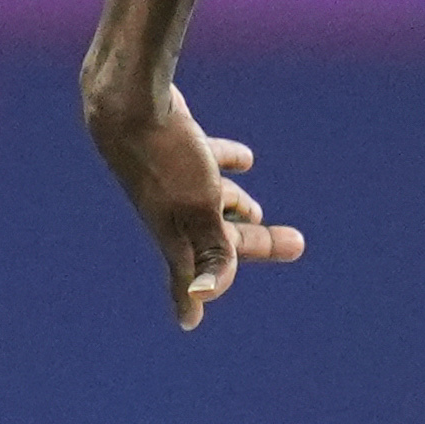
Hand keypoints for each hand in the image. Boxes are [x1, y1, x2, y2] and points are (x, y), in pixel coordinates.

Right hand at [91, 79, 304, 329]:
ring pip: (211, 200)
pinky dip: (226, 163)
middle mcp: (171, 210)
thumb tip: (199, 303)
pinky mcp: (173, 144)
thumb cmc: (166, 160)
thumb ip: (210, 252)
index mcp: (176, 232)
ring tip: (258, 210)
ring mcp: (170, 176)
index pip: (191, 274)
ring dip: (237, 207)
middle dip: (258, 243)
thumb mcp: (199, 209)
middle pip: (218, 237)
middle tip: (297, 244)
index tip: (190, 321)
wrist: (127, 101)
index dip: (193, 297)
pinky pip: (205, 160)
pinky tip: (245, 160)